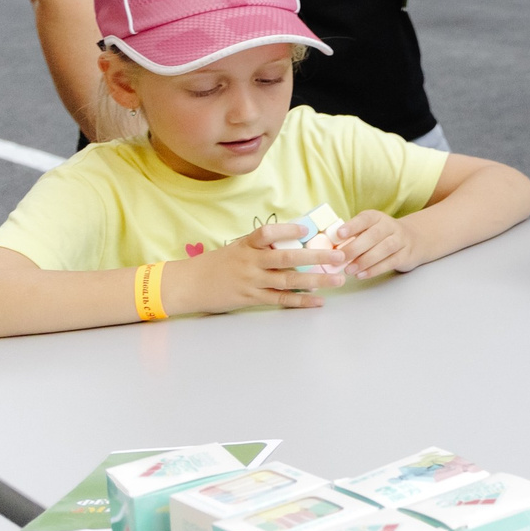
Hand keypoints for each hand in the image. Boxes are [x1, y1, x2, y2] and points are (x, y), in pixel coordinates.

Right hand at [173, 222, 347, 315]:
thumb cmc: (219, 264)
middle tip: (339, 256)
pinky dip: (301, 300)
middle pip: (285, 258)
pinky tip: (319, 301)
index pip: (266, 234)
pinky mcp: (251, 299)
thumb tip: (298, 239)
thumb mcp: (238, 248)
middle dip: (315, 257)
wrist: (190, 285)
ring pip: (287, 281)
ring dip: (316, 280)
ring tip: (338, 279)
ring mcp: (251, 282)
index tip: (307, 230)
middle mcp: (250, 262)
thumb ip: (262, 246)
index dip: (286, 230)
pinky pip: (280, 300)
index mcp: (246, 246)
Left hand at [331, 210, 417, 278]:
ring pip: (384, 249)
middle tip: (340, 258)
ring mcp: (401, 240)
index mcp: (377, 217)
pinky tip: (361, 275)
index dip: (353, 225)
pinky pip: (391, 262)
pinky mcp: (406, 254)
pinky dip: (375, 269)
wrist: (413, 239)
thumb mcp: (369, 229)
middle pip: (374, 235)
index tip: (339, 234)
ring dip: (365, 260)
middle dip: (355, 247)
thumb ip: (352, 236)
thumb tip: (330, 249)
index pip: (365, 218)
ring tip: (349, 270)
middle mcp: (390, 226)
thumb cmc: (381, 237)